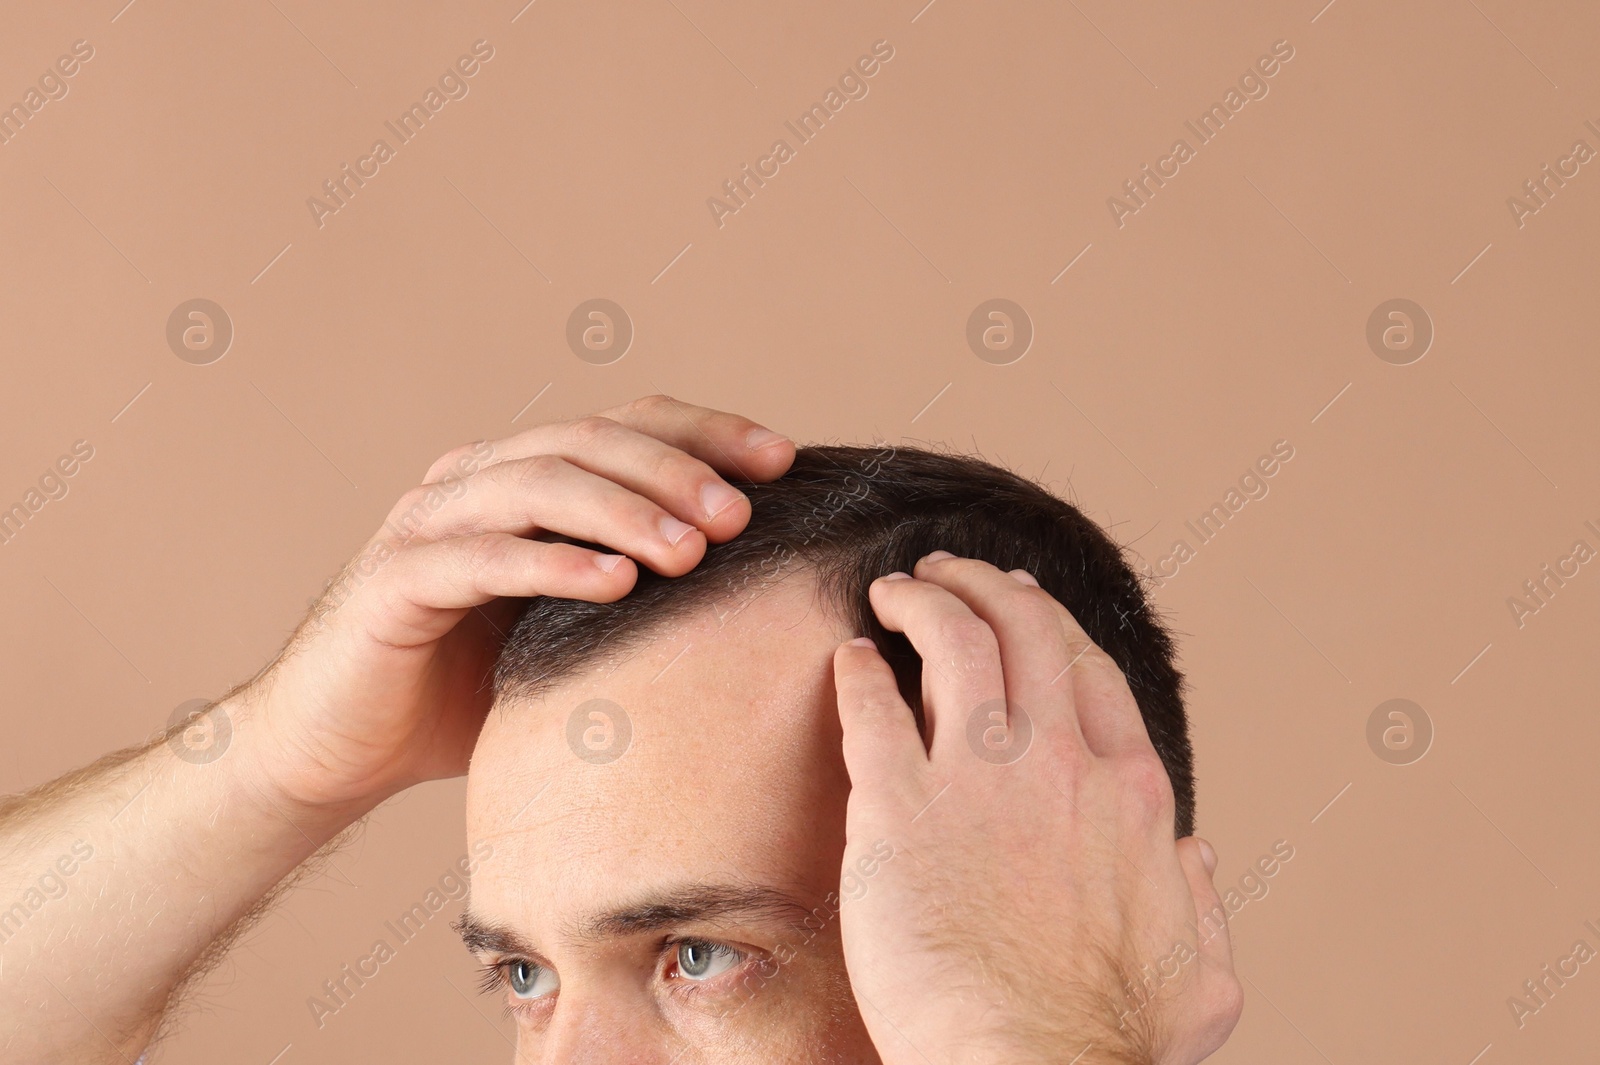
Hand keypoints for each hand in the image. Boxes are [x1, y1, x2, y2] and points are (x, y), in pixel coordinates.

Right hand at [241, 394, 793, 813]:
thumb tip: (762, 590)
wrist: (341, 746)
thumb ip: (636, 591)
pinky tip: (613, 584)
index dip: (708, 432)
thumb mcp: (572, 630)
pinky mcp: (394, 580)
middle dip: (675, 470)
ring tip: (690, 552)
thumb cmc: (468, 690)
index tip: (785, 461)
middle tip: (742, 517)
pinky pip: (480, 557)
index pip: (627, 425)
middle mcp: (475, 480)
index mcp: (523, 477)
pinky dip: (550, 563)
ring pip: (538, 483)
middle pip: (588, 439)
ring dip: (622, 510)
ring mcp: (429, 522)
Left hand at [831, 553, 1241, 1064]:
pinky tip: (849, 656)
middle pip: (1025, 630)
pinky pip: (872, 709)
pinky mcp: (899, 808)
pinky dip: (859, 671)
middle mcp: (1060, 764)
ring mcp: (979, 778)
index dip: (1052, 625)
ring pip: (955, 642)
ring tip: (898, 589)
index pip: (1090, 673)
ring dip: (925, 598)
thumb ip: (1202, 905)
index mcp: (1129, 793)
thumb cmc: (1111, 1040)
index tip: (1024, 606)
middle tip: (953, 571)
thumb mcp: (1202, 976)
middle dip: (987, 584)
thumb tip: (1198, 855)